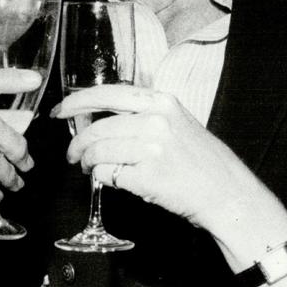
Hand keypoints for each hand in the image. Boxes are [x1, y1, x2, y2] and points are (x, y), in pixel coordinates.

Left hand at [53, 84, 282, 243]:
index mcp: (162, 102)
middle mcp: (156, 121)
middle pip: (97, 128)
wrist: (226, 192)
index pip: (107, 94)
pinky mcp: (147, 176)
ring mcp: (151, 149)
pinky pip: (107, 174)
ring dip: (88, 163)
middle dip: (78, 144)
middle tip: (73, 155)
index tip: (61, 111)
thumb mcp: (177, 122)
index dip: (77, 102)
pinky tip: (115, 179)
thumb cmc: (201, 160)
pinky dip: (103, 178)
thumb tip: (100, 119)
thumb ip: (144, 115)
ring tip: (91, 169)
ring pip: (98, 152)